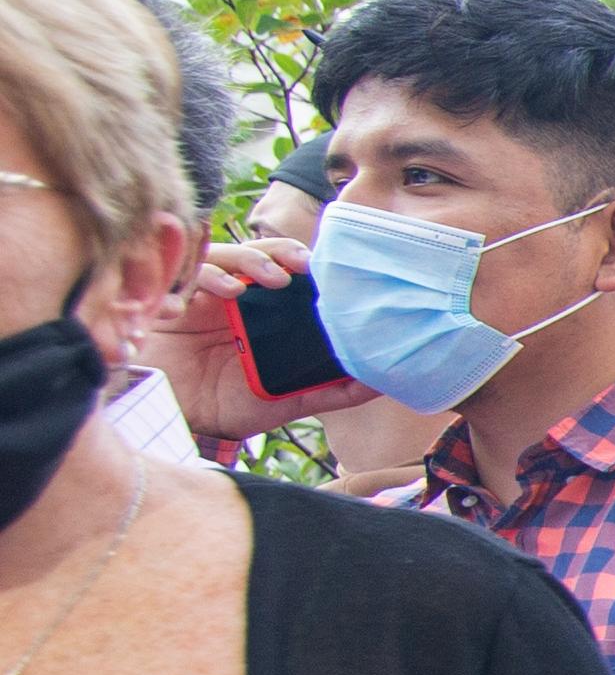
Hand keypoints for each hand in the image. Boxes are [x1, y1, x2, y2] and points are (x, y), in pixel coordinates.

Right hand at [128, 234, 363, 444]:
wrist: (184, 421)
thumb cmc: (233, 404)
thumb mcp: (289, 400)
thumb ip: (333, 391)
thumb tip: (381, 383)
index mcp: (267, 313)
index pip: (289, 274)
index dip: (306, 265)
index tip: (329, 271)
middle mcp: (237, 297)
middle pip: (260, 255)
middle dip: (282, 253)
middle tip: (301, 264)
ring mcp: (204, 296)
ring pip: (226, 256)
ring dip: (249, 259)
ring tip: (268, 280)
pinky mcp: (174, 301)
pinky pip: (188, 275)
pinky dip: (208, 276)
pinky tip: (225, 291)